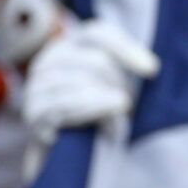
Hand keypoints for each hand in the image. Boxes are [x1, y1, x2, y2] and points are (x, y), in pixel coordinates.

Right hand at [20, 19, 160, 178]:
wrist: (65, 153)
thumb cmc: (96, 112)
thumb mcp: (113, 84)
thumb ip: (125, 66)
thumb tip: (150, 66)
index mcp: (69, 45)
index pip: (98, 34)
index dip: (127, 48)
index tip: (153, 70)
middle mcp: (49, 59)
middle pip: (96, 61)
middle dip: (118, 83)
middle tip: (125, 104)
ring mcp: (37, 84)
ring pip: (82, 81)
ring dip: (106, 102)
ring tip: (115, 118)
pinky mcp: (34, 111)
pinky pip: (67, 105)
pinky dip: (92, 111)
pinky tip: (107, 124)